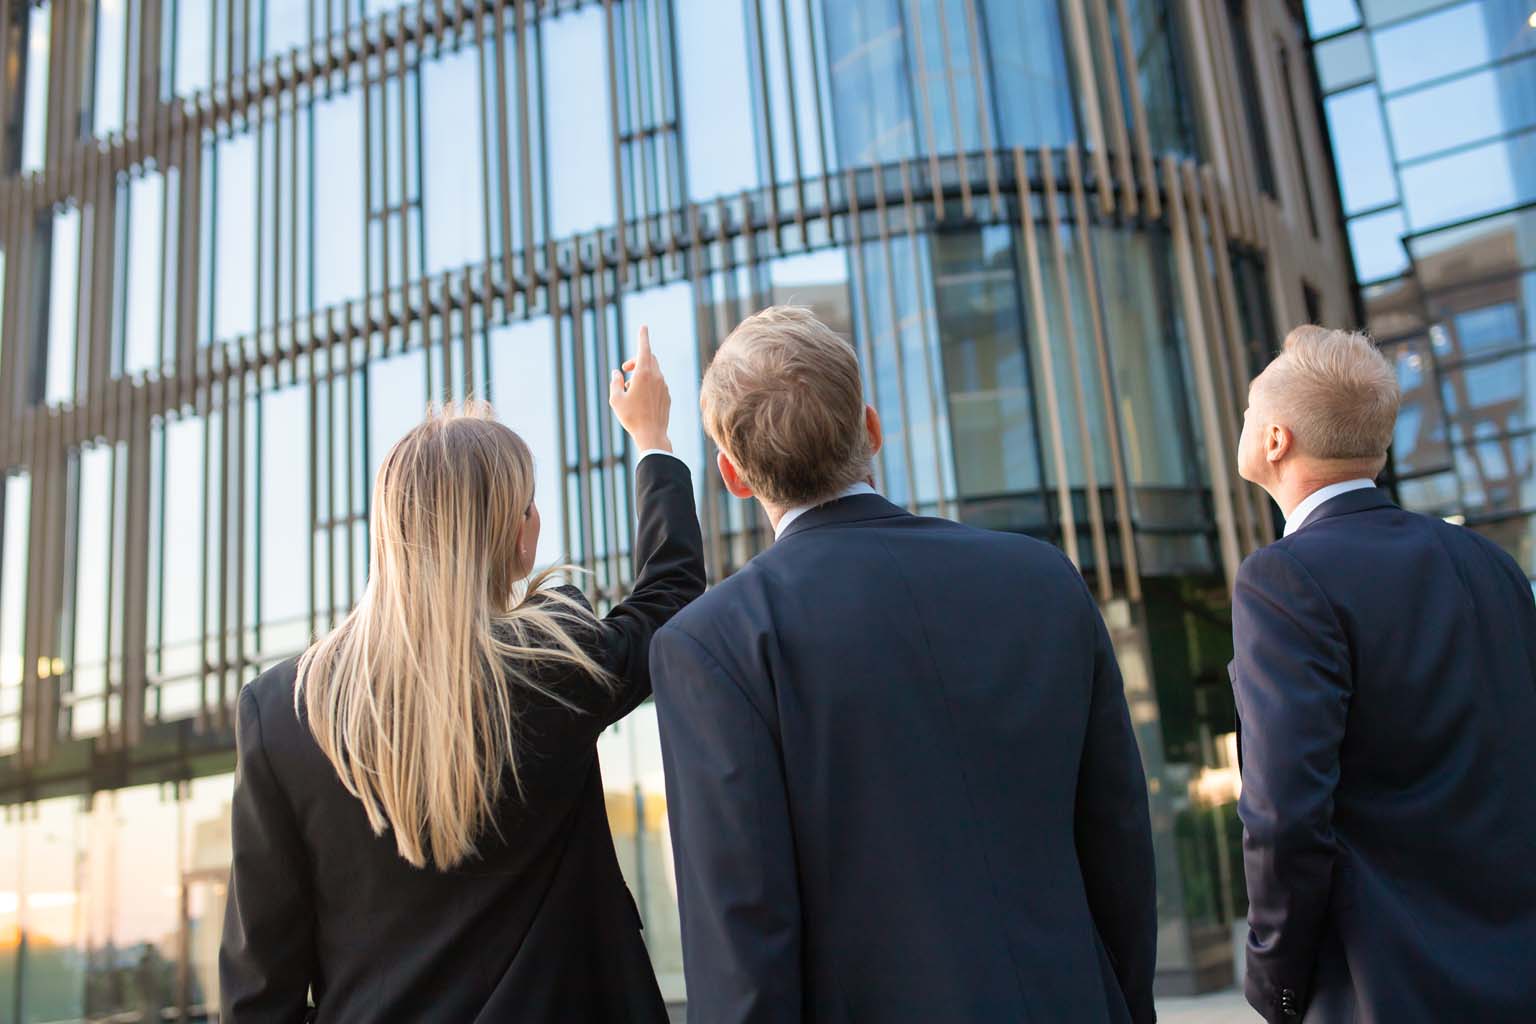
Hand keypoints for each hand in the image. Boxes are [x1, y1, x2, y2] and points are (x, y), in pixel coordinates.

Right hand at [609, 326, 672, 452]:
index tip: (643, 326)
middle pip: (649, 358)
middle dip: (637, 359)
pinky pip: (658, 384)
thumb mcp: (616, 399)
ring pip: (654, 371)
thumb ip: (615, 382)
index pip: (644, 348)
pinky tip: (641, 399)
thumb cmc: (631, 417)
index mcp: (644, 374)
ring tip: (630, 389)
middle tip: (625, 370)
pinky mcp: (667, 396)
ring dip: (642, 374)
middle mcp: (657, 377)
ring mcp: (664, 386)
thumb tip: (617, 373)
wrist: (652, 435)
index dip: (643, 336)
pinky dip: (649, 384)